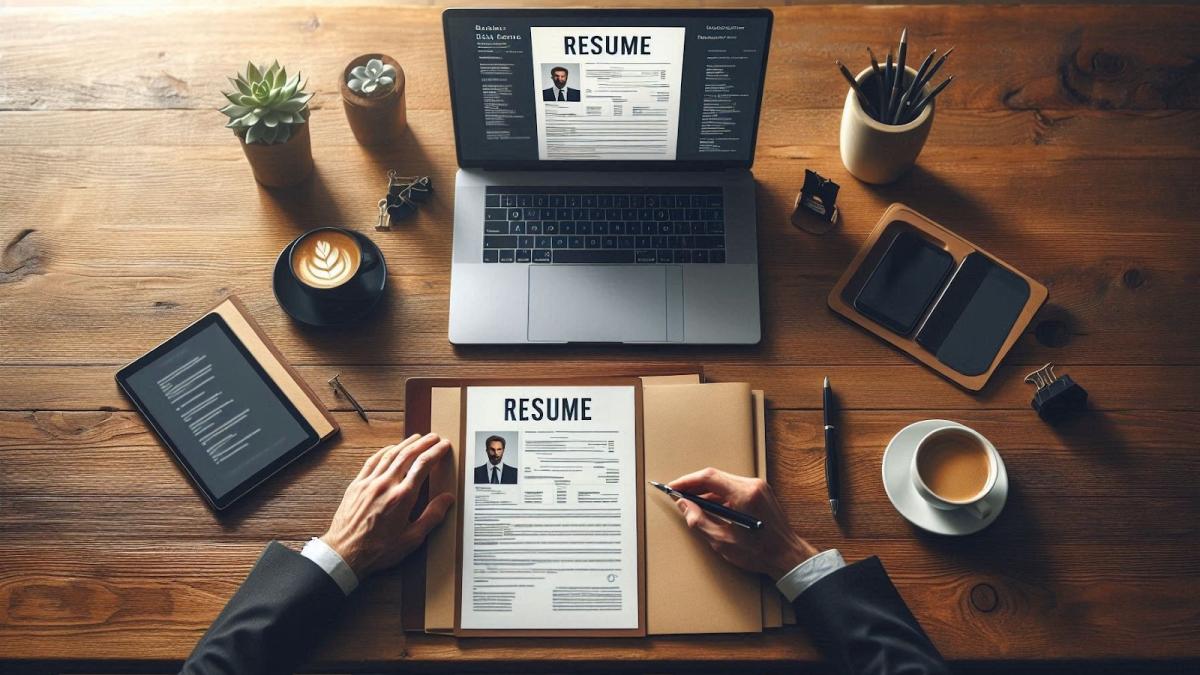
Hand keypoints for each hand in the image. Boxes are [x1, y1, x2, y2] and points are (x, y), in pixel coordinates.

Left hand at [321, 433, 454, 578]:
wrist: (344, 554)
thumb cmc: (377, 550)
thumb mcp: (411, 539)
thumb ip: (432, 516)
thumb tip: (447, 500)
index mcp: (402, 498)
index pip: (423, 465)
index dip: (436, 452)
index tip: (444, 446)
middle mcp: (385, 485)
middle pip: (408, 455)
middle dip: (424, 443)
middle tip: (434, 437)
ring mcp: (369, 483)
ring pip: (390, 455)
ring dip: (406, 443)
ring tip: (417, 438)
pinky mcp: (356, 485)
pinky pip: (372, 461)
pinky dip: (385, 452)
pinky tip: (391, 449)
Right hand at [669, 467, 818, 581]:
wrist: (788, 556)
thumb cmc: (760, 553)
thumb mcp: (722, 541)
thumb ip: (699, 521)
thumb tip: (684, 505)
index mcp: (744, 495)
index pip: (708, 478)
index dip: (687, 481)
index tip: (673, 487)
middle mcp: (753, 485)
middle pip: (715, 476)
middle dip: (694, 485)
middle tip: (678, 495)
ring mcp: (759, 487)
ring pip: (724, 481)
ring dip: (706, 491)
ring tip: (692, 504)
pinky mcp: (761, 492)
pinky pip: (734, 487)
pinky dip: (719, 495)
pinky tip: (710, 507)